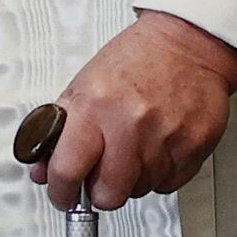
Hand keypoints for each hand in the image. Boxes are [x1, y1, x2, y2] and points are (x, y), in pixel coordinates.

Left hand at [39, 11, 236, 210]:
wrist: (188, 41)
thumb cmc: (137, 59)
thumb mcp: (83, 85)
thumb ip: (59, 131)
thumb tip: (43, 170)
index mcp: (95, 107)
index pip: (67, 170)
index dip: (61, 191)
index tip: (63, 194)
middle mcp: (130, 125)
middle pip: (107, 195)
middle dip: (99, 190)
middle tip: (101, 174)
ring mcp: (165, 139)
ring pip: (139, 190)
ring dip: (132, 178)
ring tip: (134, 146)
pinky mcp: (193, 147)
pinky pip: (168, 184)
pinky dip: (160, 173)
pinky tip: (157, 147)